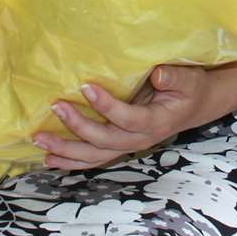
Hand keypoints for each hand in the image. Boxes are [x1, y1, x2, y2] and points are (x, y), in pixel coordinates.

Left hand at [37, 65, 211, 170]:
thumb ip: (174, 77)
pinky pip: (94, 158)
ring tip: (40, 141)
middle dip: (78, 127)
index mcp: (157, 122)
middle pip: (106, 141)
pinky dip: (71, 161)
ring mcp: (129, 145)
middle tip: (56, 106)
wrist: (195, 106)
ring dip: (67, 151)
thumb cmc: (190, 89)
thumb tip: (158, 74)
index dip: (107, 106)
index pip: (128, 118)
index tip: (85, 86)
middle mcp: (141, 139)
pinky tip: (50, 158)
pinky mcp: (120, 144)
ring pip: (95, 155)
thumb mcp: (188, 79)